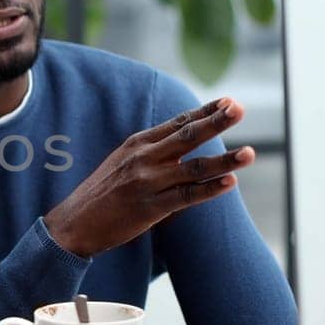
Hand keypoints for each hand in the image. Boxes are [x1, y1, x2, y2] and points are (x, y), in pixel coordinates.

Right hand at [43, 97, 254, 257]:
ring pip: (193, 167)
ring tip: (250, 152)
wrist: (74, 223)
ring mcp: (147, 182)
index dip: (205, 112)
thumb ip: (151, 152)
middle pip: (187, 136)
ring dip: (224, 160)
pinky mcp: (149, 208)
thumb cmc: (102, 194)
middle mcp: (144, 158)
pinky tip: (230, 183)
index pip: (179, 122)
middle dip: (216, 121)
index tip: (228, 101)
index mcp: (138, 143)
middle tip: (240, 108)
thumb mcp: (122, 162)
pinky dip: (210, 190)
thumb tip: (183, 146)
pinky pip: (186, 196)